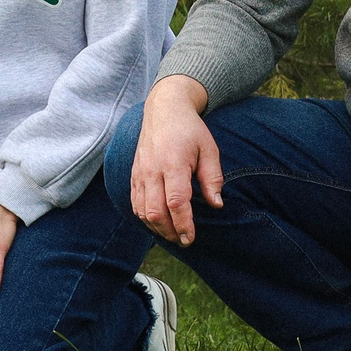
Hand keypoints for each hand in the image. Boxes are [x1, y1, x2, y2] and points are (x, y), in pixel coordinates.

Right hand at [129, 77, 221, 246]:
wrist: (164, 109)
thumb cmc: (190, 130)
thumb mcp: (209, 149)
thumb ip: (212, 178)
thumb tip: (216, 205)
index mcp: (173, 164)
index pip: (176, 202)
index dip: (183, 224)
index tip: (190, 238)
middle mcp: (153, 170)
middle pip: (156, 212)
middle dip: (170, 231)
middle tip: (184, 241)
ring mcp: (140, 173)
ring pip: (142, 210)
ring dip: (157, 228)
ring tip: (172, 234)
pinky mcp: (134, 174)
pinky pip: (135, 202)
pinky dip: (145, 217)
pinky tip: (158, 222)